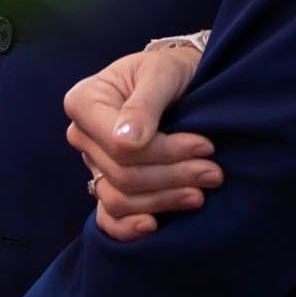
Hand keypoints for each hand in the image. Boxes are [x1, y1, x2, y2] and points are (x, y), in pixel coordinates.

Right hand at [64, 47, 220, 241]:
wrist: (181, 77)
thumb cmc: (170, 69)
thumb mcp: (162, 73)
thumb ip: (144, 104)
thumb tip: (126, 142)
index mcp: (84, 102)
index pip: (120, 145)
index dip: (164, 151)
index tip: (205, 146)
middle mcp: (82, 135)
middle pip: (123, 174)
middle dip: (173, 176)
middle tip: (213, 172)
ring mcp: (92, 162)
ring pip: (120, 198)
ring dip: (163, 200)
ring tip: (201, 193)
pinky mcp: (106, 182)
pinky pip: (107, 216)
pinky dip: (127, 227)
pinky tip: (154, 225)